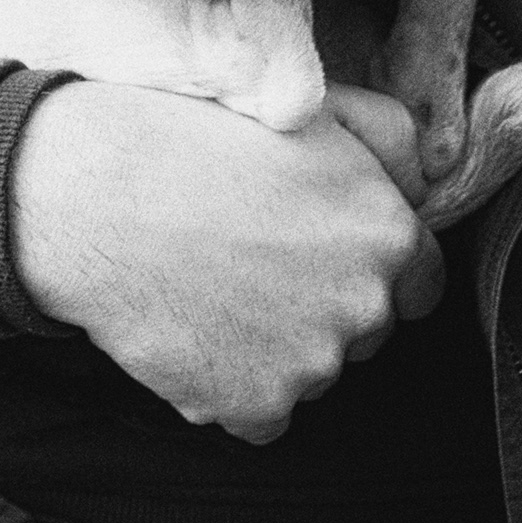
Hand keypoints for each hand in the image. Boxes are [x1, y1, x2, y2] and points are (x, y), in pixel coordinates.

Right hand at [9, 79, 439, 443]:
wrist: (98, 196)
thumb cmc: (197, 138)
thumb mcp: (314, 108)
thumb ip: (389, 143)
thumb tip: (423, 184)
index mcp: (387, 233)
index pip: (420, 281)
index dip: (371, 267)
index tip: (324, 256)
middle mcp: (364, 305)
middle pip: (363, 330)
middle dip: (323, 306)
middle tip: (254, 263)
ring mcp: (312, 364)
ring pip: (311, 372)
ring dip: (274, 348)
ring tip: (212, 289)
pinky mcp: (255, 405)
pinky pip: (261, 414)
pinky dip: (231, 388)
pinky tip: (195, 333)